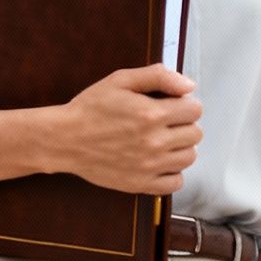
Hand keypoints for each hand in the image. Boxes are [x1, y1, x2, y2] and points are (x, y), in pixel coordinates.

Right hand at [52, 64, 203, 194]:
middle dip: (184, 124)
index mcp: (152, 114)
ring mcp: (149, 166)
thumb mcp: (121, 80)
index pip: (195, 110)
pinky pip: (175, 183)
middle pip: (195, 134)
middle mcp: (154, 142)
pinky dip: (172, 172)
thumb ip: (159, 77)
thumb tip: (189, 87)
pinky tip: (159, 161)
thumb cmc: (91, 107)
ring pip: (189, 157)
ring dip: (181, 147)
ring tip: (162, 140)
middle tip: (165, 122)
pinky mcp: (141, 184)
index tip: (170, 105)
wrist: (65, 139)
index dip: (184, 104)